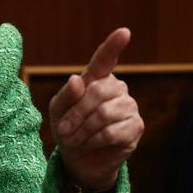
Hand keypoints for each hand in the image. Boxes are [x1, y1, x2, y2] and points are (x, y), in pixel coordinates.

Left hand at [48, 28, 144, 192]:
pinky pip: (113, 131)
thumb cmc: (67, 129)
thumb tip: (78, 80)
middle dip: (76, 113)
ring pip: (104, 113)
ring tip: (74, 139)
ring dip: (83, 130)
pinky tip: (89, 144)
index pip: (105, 59)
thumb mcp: (57, 111)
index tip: (124, 32)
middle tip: (63, 131)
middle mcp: (116, 89)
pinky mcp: (136, 127)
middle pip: (98, 92)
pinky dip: (94, 140)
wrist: (79, 159)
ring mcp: (129, 106)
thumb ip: (66, 95)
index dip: (113, 46)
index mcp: (96, 79)